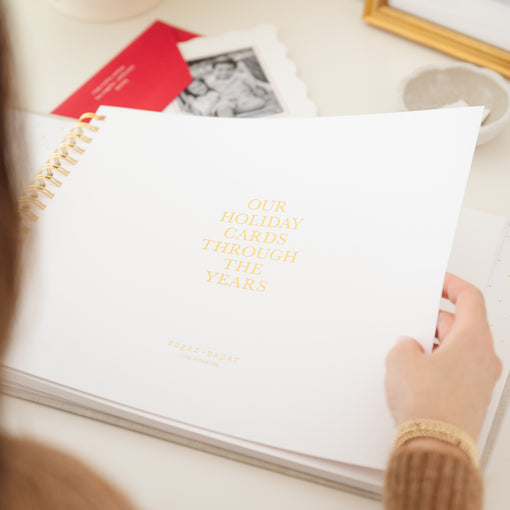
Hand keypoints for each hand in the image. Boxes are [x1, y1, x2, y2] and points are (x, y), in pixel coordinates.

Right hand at [385, 273, 502, 440]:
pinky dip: (438, 366)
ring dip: (435, 346)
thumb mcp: (401, 360)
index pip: (470, 298)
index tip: (440, 283)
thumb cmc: (428, 406)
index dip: (452, 285)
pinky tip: (417, 376)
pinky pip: (456, 371)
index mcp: (473, 339)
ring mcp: (481, 381)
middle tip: (412, 326)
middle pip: (462, 325)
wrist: (435, 447)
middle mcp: (484, 358)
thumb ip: (405, 345)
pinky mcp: (472, 398)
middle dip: (434, 323)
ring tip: (409, 356)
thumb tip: (409, 348)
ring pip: (457, 350)